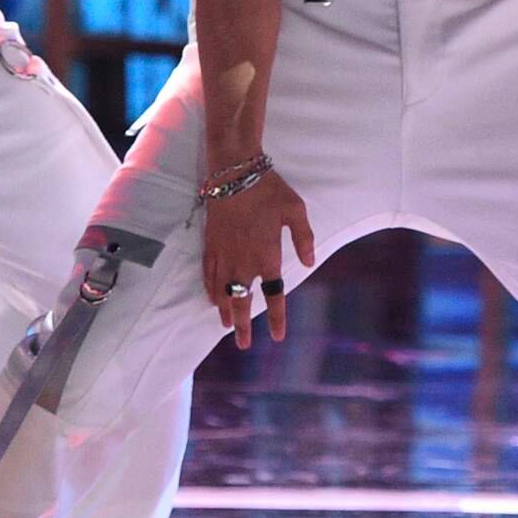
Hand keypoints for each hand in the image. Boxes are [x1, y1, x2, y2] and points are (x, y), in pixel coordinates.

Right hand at [202, 167, 315, 347]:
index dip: (276, 317)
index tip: (277, 336)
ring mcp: (224, 255)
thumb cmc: (269, 190)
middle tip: (243, 345)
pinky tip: (211, 299)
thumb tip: (309, 262)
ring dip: (224, 311)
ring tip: (226, 326)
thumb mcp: (296, 211)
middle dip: (243, 325)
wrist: (234, 173)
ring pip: (222, 292)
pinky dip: (210, 290)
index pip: (273, 295)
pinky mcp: (210, 245)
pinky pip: (208, 275)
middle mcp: (244, 262)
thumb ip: (303, 239)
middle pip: (242, 302)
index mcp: (268, 256)